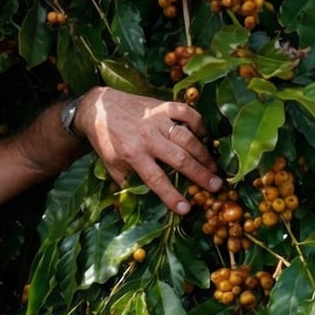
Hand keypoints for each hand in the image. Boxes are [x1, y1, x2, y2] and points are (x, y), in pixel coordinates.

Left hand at [75, 89, 220, 214]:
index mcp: (132, 154)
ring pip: (186, 137)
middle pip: (179, 158)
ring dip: (203, 153)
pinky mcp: (162, 106)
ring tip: (214, 168)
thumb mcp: (111, 165)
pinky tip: (205, 136)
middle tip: (216, 186)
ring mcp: (156, 120)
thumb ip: (128, 182)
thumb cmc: (106, 140)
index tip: (186, 209)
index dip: (171, 195)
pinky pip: (185, 112)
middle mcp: (147, 137)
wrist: (98, 108)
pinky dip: (198, 123)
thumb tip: (143, 203)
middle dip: (200, 174)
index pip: (156, 179)